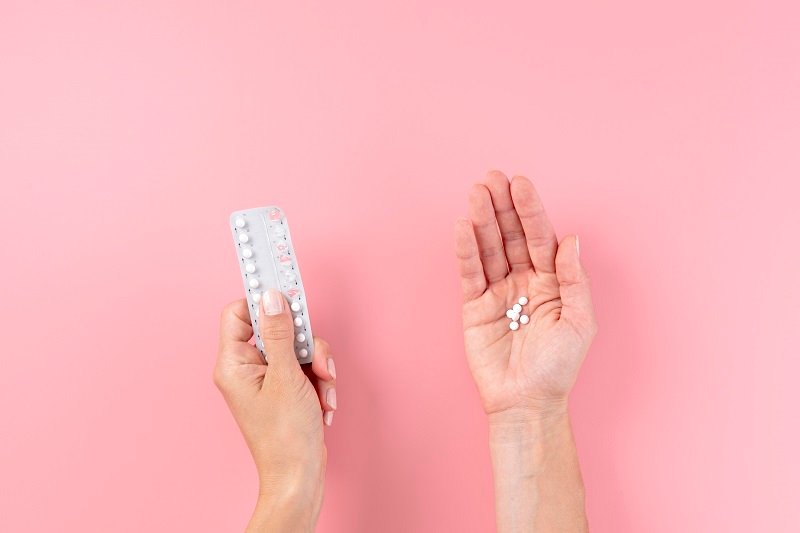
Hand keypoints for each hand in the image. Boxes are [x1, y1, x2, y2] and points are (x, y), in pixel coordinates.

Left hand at [214, 289, 336, 531]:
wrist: (301, 475)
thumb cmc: (286, 435)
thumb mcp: (287, 376)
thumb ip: (279, 333)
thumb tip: (272, 296)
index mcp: (233, 364)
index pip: (238, 314)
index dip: (262, 303)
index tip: (288, 295)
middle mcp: (247, 369)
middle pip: (277, 329)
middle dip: (307, 345)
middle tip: (318, 363)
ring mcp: (267, 379)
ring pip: (298, 348)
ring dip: (319, 367)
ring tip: (323, 391)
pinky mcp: (285, 389)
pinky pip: (306, 367)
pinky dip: (320, 382)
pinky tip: (323, 404)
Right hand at [455, 171, 596, 421]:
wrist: (526, 402)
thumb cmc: (558, 367)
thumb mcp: (579, 323)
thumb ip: (575, 280)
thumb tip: (571, 240)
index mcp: (552, 281)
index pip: (540, 237)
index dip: (531, 211)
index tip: (521, 183)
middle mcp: (524, 280)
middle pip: (511, 235)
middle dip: (502, 206)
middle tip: (491, 177)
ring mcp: (498, 292)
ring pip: (488, 248)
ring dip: (482, 220)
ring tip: (475, 193)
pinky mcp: (475, 306)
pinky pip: (470, 273)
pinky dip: (465, 250)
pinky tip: (462, 226)